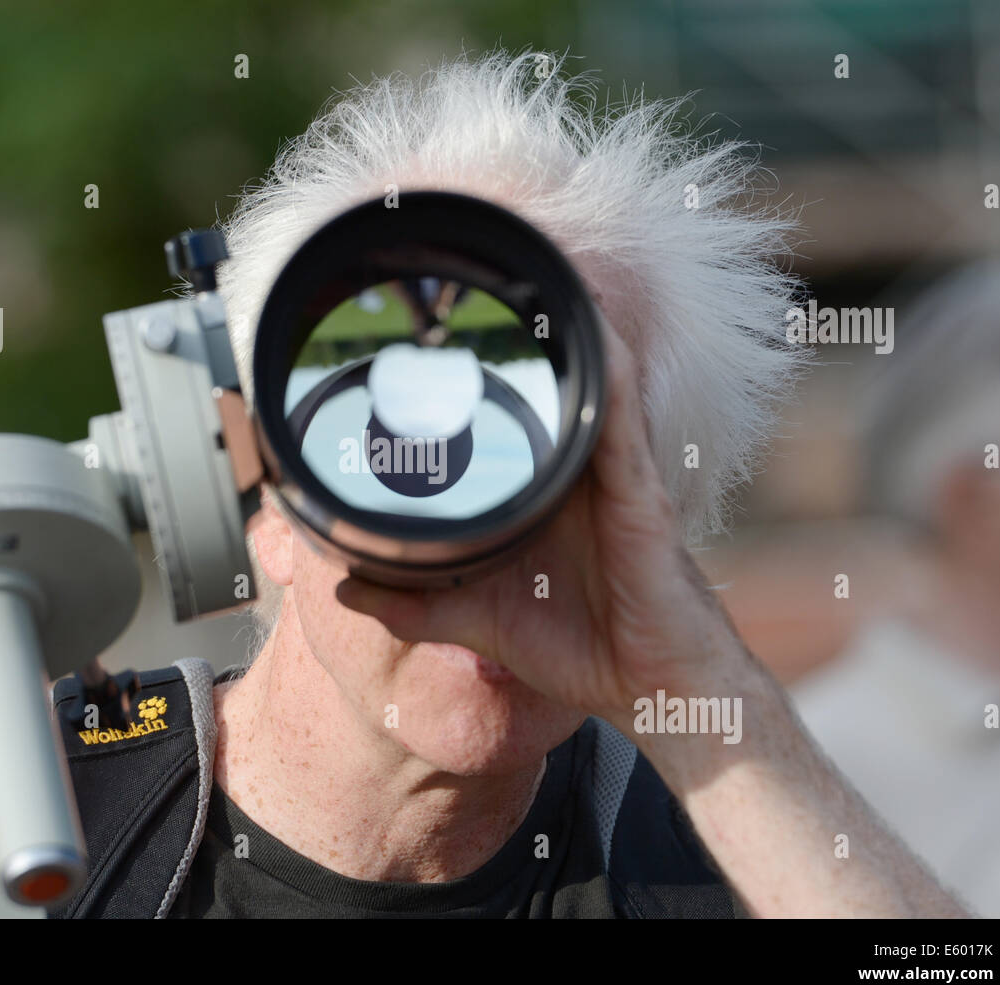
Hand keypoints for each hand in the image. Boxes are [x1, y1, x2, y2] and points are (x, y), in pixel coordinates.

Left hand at [334, 312, 749, 738]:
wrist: (653, 691)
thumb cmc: (582, 651)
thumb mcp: (478, 624)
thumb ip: (415, 606)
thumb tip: (346, 592)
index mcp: (544, 497)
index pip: (511, 418)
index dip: (480, 374)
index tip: (431, 334)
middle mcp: (581, 476)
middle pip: (552, 388)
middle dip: (523, 334)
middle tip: (472, 284)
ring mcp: (616, 478)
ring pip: (594, 385)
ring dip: (568, 331)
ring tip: (529, 278)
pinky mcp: (642, 495)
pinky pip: (626, 422)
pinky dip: (613, 372)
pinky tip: (595, 328)